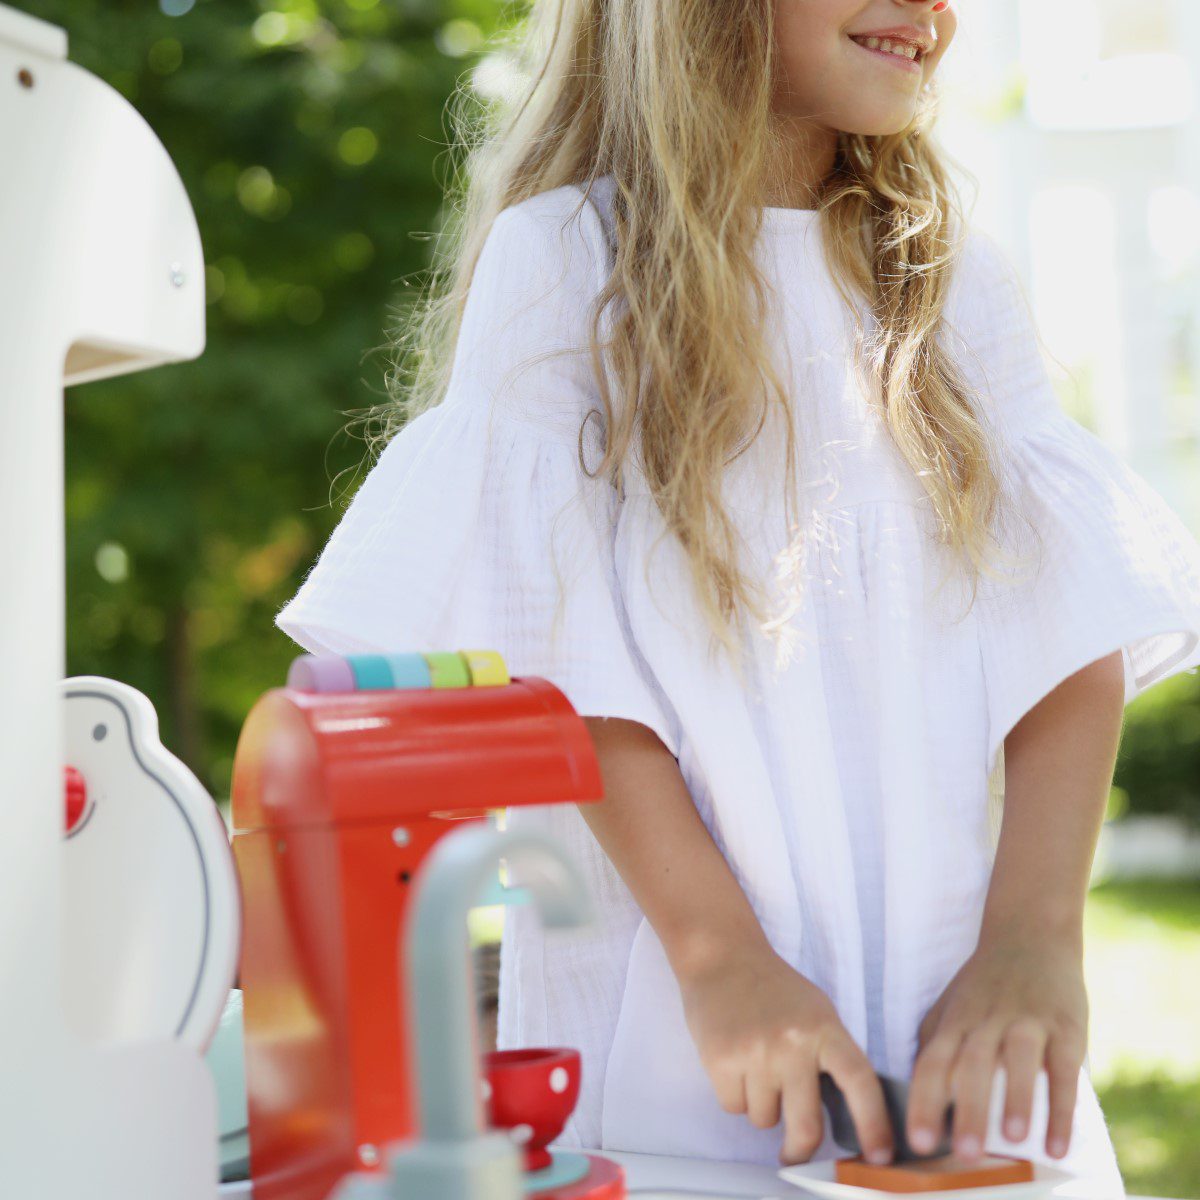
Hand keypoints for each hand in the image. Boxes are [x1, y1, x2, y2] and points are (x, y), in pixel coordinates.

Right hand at [678, 942, 894, 1166]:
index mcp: (824, 1028)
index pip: (859, 1081)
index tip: (880, 1156)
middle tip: (795, 1154)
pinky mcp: (720, 1059)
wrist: (722, 957)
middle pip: (806, 1125)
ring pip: (764, 1119)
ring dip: (761, 1106)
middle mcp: (792, 1042)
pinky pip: (734, 1107)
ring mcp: (755, 1052)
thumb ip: (832, 1056)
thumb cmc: (774, 989)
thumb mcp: (816, 1012)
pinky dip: (735, 1095)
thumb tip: (848, 1114)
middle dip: (801, 1150)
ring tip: (755, 1069)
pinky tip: (734, 1064)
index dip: (874, 1123)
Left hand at [906, 929, 1087, 1162]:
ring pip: (1019, 1060)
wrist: (1030, 934)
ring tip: (1015, 1141)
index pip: (934, 1062)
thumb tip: (912, 1096)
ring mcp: (1027, 1021)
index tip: (917, 1142)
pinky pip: (1064, 1068)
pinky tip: (1060, 1143)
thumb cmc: (984, 985)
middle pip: (973, 1064)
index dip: (924, 1101)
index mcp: (956, 1021)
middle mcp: (987, 1020)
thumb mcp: (950, 1007)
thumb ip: (933, 1045)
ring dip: (1017, 1100)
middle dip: (970, 1110)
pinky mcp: (1065, 1026)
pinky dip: (1063, 1107)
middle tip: (966, 1154)